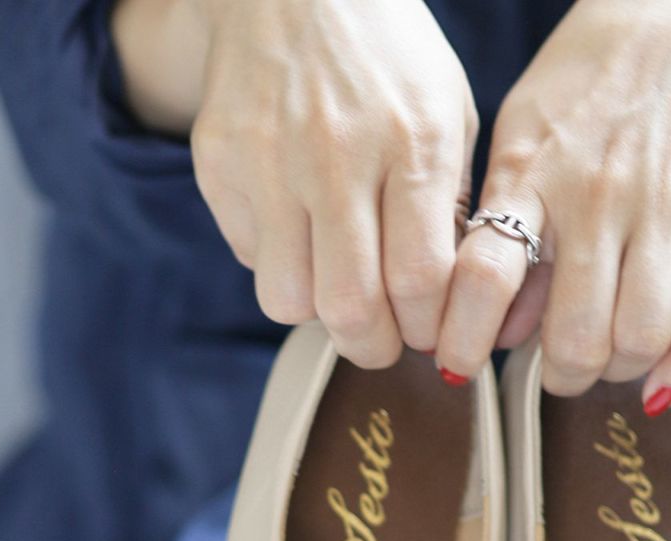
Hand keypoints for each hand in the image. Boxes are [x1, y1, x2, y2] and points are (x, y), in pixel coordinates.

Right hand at [112, 0, 477, 365]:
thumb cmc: (386, 62)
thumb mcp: (448, 117)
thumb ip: (450, 210)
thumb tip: (445, 307)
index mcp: (412, 142)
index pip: (419, 280)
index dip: (425, 330)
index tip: (428, 335)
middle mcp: (337, 155)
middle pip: (351, 308)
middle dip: (373, 347)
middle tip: (382, 341)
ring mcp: (269, 161)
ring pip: (289, 300)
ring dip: (318, 311)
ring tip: (337, 282)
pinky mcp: (220, 165)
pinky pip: (251, 259)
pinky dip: (279, 264)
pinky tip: (299, 229)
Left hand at [435, 0, 670, 399]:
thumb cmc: (581, 97)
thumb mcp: (517, 146)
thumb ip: (501, 237)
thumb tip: (498, 336)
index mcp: (531, 176)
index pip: (483, 276)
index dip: (465, 339)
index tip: (459, 367)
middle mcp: (597, 194)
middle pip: (574, 332)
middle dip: (562, 374)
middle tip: (560, 369)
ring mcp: (666, 203)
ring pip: (640, 333)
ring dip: (618, 370)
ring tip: (609, 360)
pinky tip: (661, 385)